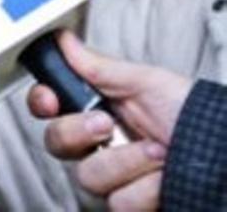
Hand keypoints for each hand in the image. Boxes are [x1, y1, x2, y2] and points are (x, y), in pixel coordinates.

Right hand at [26, 31, 192, 209]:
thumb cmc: (195, 115)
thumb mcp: (147, 82)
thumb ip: (98, 66)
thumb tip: (64, 40)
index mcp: (98, 109)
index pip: (50, 107)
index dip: (41, 103)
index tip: (50, 100)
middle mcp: (100, 144)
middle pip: (56, 143)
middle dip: (78, 132)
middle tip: (107, 123)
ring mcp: (115, 177)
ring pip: (88, 176)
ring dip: (126, 162)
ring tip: (159, 152)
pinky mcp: (131, 204)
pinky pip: (118, 202)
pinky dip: (146, 188)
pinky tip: (164, 178)